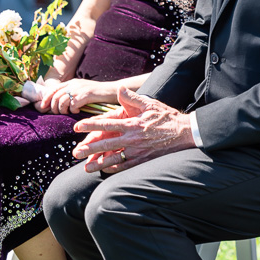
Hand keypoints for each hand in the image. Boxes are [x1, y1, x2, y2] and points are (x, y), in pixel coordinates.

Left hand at [39, 78, 114, 114]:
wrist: (112, 90)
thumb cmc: (98, 94)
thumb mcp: (82, 90)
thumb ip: (72, 93)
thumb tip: (59, 103)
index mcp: (72, 82)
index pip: (53, 89)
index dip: (46, 98)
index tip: (42, 107)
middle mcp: (74, 84)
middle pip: (56, 97)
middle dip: (54, 108)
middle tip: (59, 114)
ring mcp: (80, 89)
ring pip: (62, 102)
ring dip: (63, 111)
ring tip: (69, 113)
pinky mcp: (86, 94)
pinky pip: (73, 105)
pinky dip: (73, 110)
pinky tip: (77, 111)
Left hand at [72, 86, 194, 172]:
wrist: (184, 133)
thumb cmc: (166, 117)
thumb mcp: (150, 104)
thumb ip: (132, 98)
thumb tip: (120, 89)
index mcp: (132, 124)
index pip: (106, 125)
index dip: (90, 125)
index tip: (77, 127)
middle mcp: (133, 139)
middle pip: (106, 145)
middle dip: (89, 149)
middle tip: (75, 153)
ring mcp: (137, 152)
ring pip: (113, 159)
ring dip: (98, 164)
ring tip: (85, 168)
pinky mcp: (143, 160)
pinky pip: (125, 166)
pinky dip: (114, 169)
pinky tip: (105, 170)